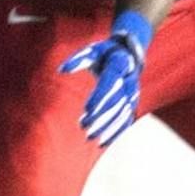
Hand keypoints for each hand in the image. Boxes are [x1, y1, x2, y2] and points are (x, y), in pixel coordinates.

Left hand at [57, 11, 152, 146]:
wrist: (128, 55)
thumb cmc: (104, 53)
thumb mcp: (92, 51)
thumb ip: (78, 60)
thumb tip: (60, 70)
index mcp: (119, 65)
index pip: (110, 84)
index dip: (100, 97)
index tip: (87, 110)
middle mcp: (129, 81)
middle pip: (116, 102)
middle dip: (101, 116)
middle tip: (84, 127)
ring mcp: (134, 94)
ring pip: (121, 114)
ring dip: (107, 127)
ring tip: (89, 137)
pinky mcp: (133, 104)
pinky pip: (126, 120)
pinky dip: (116, 133)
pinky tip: (103, 143)